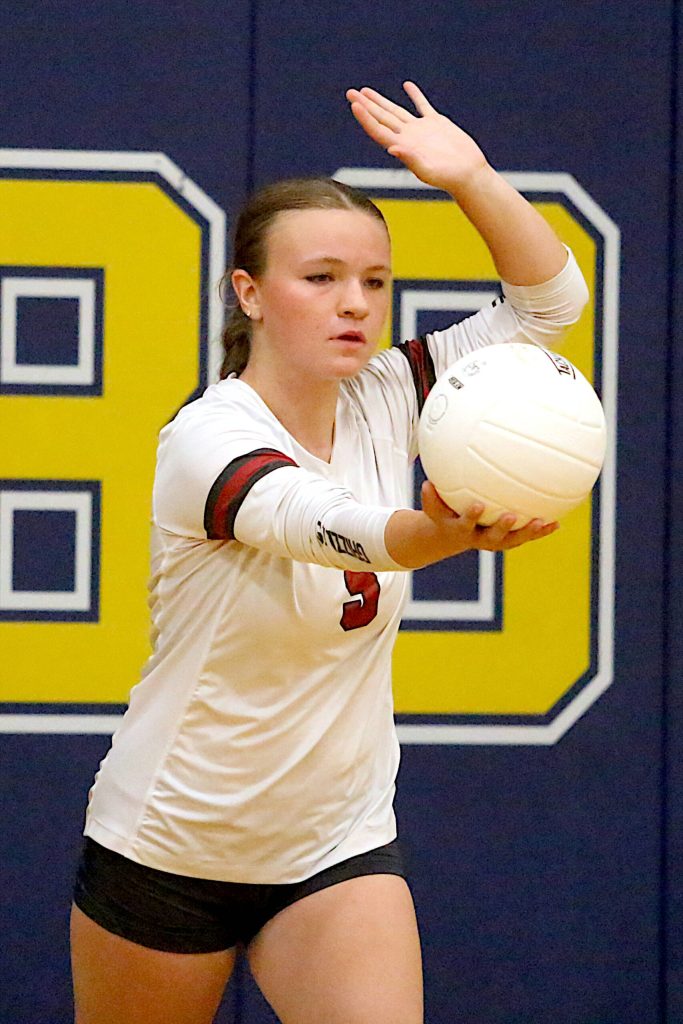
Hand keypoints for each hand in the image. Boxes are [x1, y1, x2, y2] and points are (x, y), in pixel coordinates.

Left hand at [345, 81, 488, 193]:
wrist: (468, 174)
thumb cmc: (448, 177)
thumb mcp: (427, 170)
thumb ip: (410, 159)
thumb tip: (392, 149)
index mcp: (402, 146)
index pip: (378, 129)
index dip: (365, 117)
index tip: (354, 104)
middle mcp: (408, 137)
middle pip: (381, 118)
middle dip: (366, 104)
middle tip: (350, 92)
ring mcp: (421, 130)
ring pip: (396, 111)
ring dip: (381, 101)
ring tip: (366, 90)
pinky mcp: (437, 124)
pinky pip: (422, 106)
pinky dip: (415, 95)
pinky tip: (407, 85)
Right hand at [421, 481, 558, 554]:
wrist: (450, 537)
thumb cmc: (443, 513)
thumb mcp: (434, 506)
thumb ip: (431, 496)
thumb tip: (427, 482)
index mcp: (459, 529)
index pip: (463, 524)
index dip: (470, 517)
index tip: (478, 505)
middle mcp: (478, 539)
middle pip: (491, 538)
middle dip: (501, 528)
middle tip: (511, 515)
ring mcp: (494, 542)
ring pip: (512, 540)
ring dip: (527, 532)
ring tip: (542, 522)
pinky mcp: (507, 540)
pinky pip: (525, 536)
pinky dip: (540, 531)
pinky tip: (557, 523)